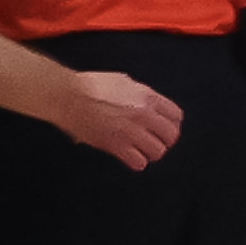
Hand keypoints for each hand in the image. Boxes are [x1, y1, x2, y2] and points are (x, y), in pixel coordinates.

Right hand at [56, 70, 182, 169]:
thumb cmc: (89, 86)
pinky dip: (137, 162)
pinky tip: (130, 157)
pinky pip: (139, 162)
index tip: (166, 128)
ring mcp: (131, 131)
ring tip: (142, 151)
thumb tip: (146, 104)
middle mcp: (143, 114)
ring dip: (151, 153)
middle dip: (165, 140)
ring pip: (157, 151)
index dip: (172, 124)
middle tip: (156, 142)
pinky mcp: (117, 145)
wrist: (69, 96)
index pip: (176, 115)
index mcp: (146, 96)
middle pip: (171, 135)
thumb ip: (139, 94)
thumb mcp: (122, 81)